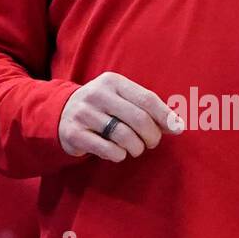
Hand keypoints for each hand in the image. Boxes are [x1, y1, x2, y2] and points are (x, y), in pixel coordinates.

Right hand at [57, 72, 184, 161]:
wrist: (60, 113)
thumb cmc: (103, 107)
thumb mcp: (121, 99)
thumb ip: (146, 108)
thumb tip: (177, 126)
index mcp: (113, 82)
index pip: (147, 99)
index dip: (165, 116)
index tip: (178, 129)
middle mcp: (97, 94)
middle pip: (139, 119)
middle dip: (152, 136)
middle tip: (152, 143)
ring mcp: (83, 113)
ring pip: (124, 137)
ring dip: (136, 148)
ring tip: (135, 148)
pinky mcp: (74, 133)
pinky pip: (108, 150)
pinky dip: (119, 155)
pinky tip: (118, 152)